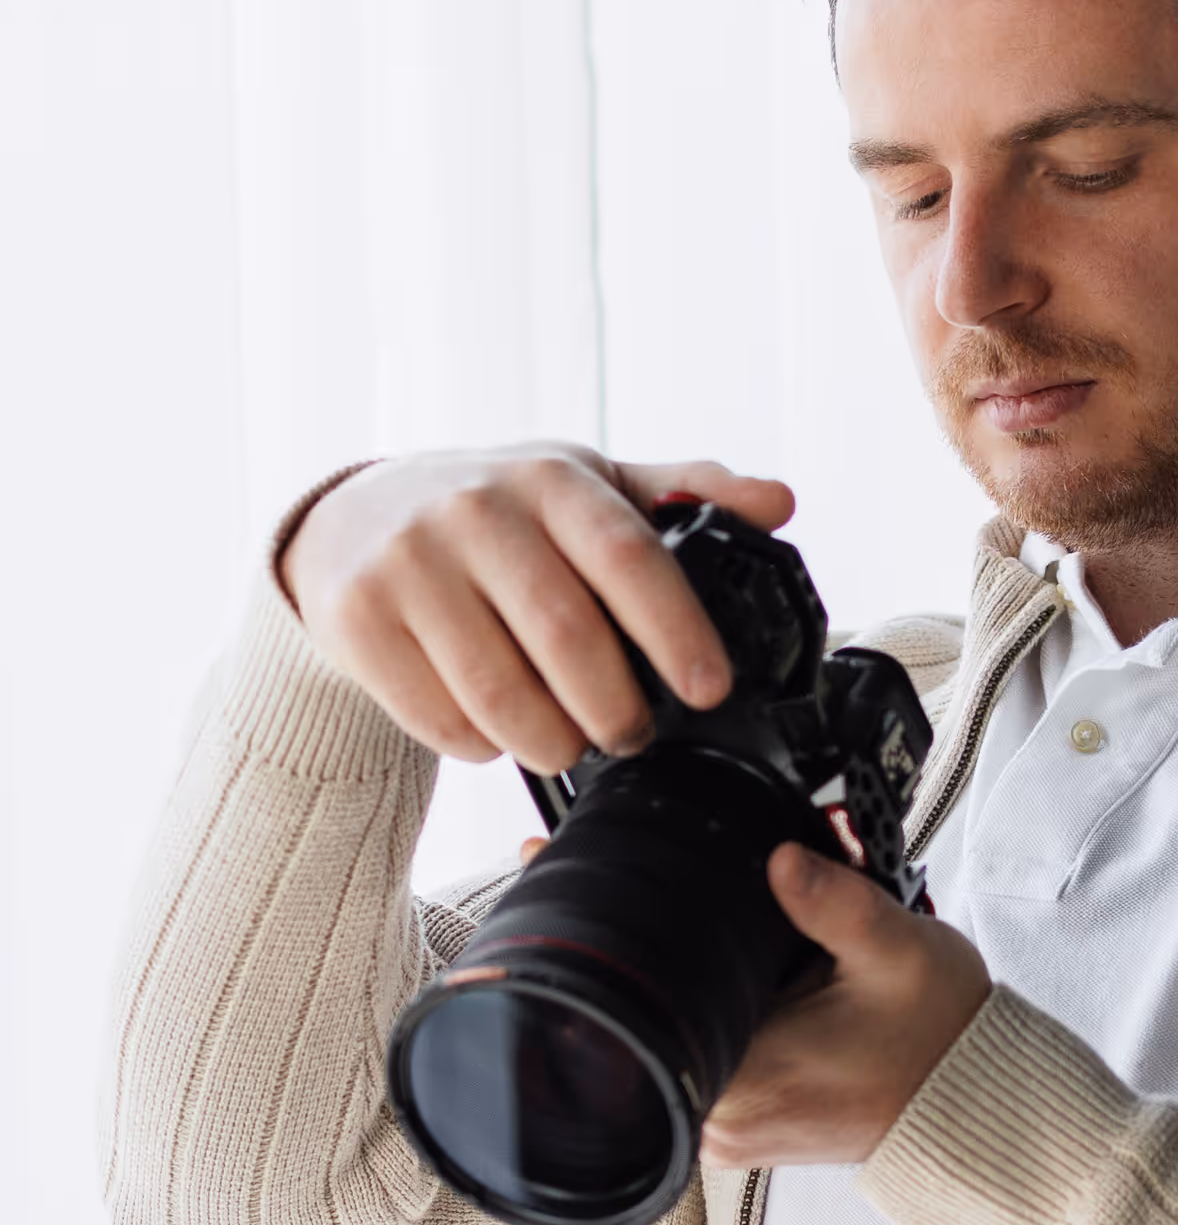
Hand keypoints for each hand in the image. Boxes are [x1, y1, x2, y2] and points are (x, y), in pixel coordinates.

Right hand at [280, 444, 793, 770]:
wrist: (353, 518)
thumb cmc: (498, 510)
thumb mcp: (588, 485)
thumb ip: (685, 493)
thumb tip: (779, 501)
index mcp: (551, 480)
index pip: (627, 557)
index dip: (676, 630)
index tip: (710, 689)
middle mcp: (476, 512)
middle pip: (566, 637)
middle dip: (615, 708)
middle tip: (632, 733)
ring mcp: (409, 564)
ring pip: (498, 691)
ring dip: (550, 740)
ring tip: (572, 743)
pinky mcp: (357, 619)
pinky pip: (437, 716)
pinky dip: (479, 745)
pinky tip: (497, 733)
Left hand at [700, 844, 991, 1168]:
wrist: (976, 1098)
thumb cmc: (940, 1038)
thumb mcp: (894, 949)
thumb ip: (831, 900)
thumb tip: (780, 860)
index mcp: (741, 1084)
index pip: (659, 1003)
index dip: (687, 946)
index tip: (738, 926)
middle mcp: (722, 1122)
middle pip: (674, 1012)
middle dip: (721, 965)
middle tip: (792, 954)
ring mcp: (732, 1132)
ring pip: (698, 1029)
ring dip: (737, 992)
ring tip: (800, 980)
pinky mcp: (750, 1125)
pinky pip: (723, 1052)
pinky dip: (753, 1019)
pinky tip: (797, 1002)